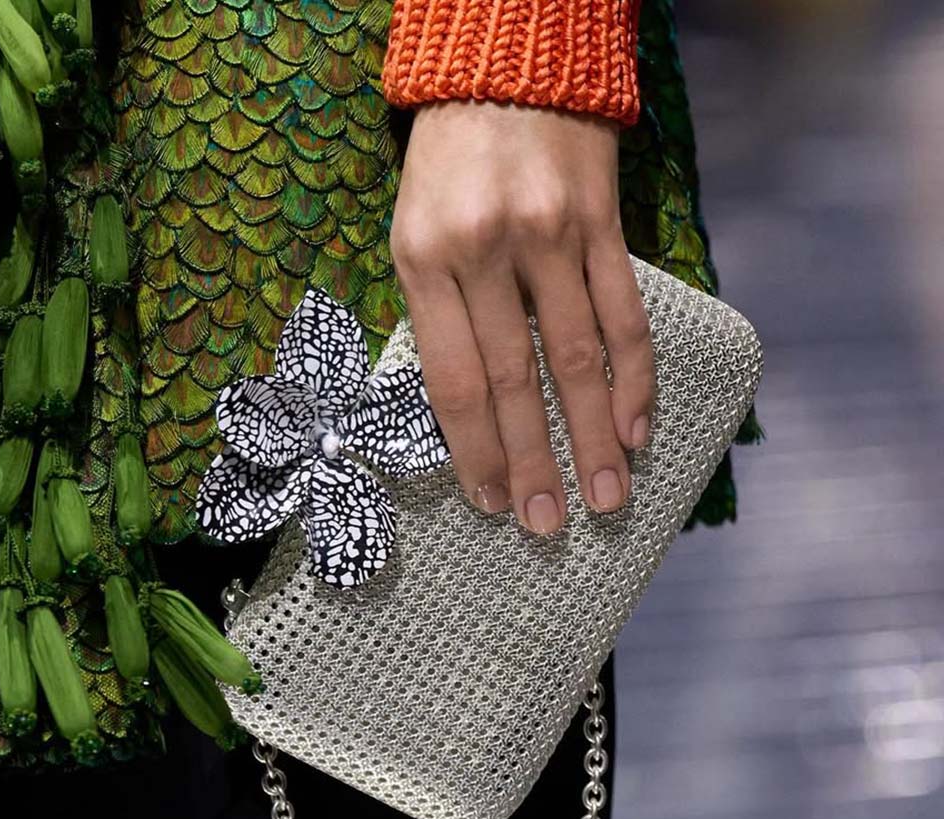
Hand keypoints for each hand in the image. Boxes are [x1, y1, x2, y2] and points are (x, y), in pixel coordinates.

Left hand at [389, 101, 655, 532]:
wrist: (506, 62)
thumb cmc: (446, 166)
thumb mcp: (411, 234)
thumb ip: (435, 316)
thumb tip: (465, 414)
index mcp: (425, 262)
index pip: (453, 381)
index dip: (474, 453)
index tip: (491, 503)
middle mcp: (487, 251)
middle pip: (516, 383)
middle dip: (532, 464)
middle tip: (547, 526)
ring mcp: (551, 235)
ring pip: (578, 358)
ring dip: (594, 437)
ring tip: (603, 497)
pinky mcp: (602, 221)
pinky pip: (624, 313)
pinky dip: (635, 376)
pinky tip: (639, 427)